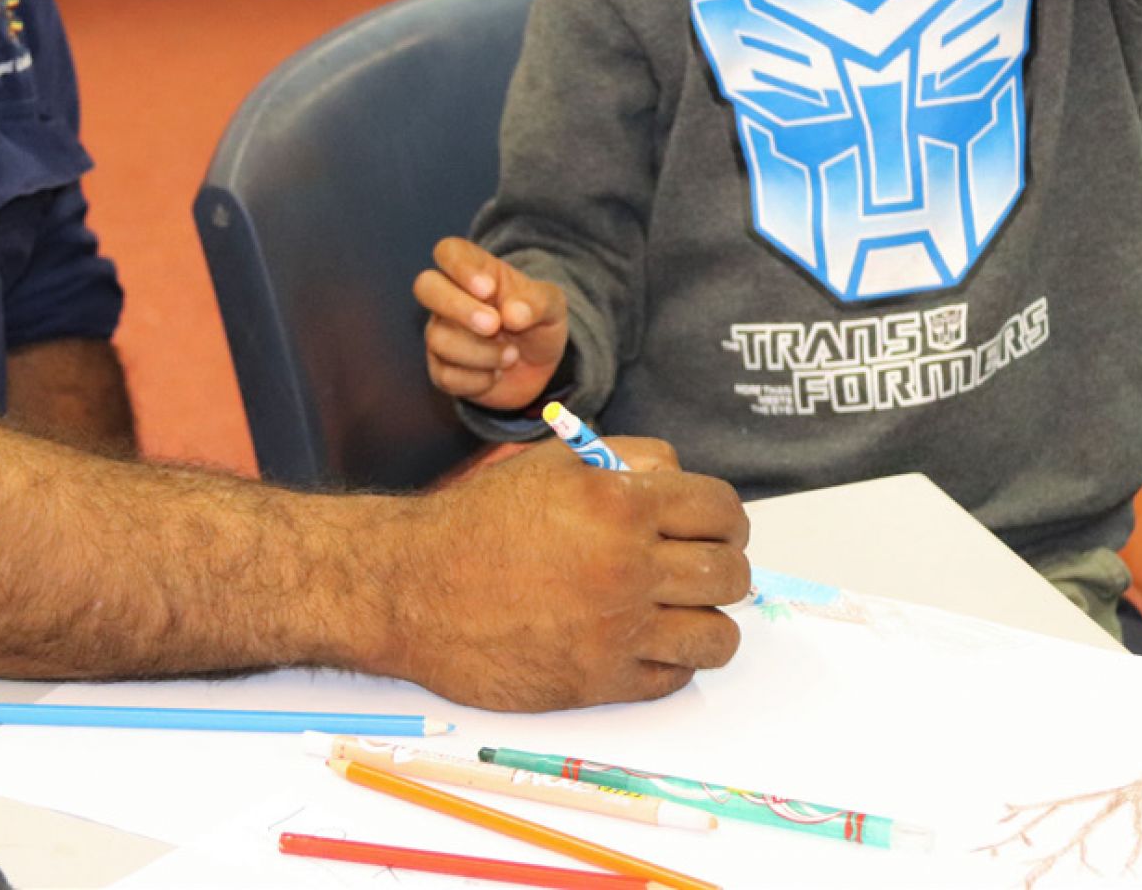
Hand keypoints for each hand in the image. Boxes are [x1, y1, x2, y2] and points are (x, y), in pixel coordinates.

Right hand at [373, 438, 750, 710]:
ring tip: (680, 614)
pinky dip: (670, 661)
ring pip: (716, 636)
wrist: (412, 588)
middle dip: (724, 569)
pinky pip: (673, 677)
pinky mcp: (598, 681)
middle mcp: (626, 566)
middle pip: (729, 575)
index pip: (722, 511)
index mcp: (619, 503)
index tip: (717, 529)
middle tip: (700, 570)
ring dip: (707, 622)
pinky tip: (642, 642)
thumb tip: (680, 479)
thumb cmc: (477, 522)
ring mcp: (615, 629)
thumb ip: (625, 461)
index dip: (726, 520)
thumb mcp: (551, 463)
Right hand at [416, 237, 569, 411]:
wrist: (538, 365)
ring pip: (439, 339)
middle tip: (494, 325)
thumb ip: (537, 302)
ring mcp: (440, 332)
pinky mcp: (441, 369)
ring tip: (511, 355)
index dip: (461, 268)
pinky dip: (478, 380)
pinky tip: (496, 374)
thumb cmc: (537, 321)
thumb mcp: (552, 305)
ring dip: (482, 352)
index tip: (489, 289)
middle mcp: (449, 297)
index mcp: (475, 270)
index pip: (449, 252)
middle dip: (458, 308)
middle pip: (426, 287)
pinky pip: (446, 375)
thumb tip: (513, 314)